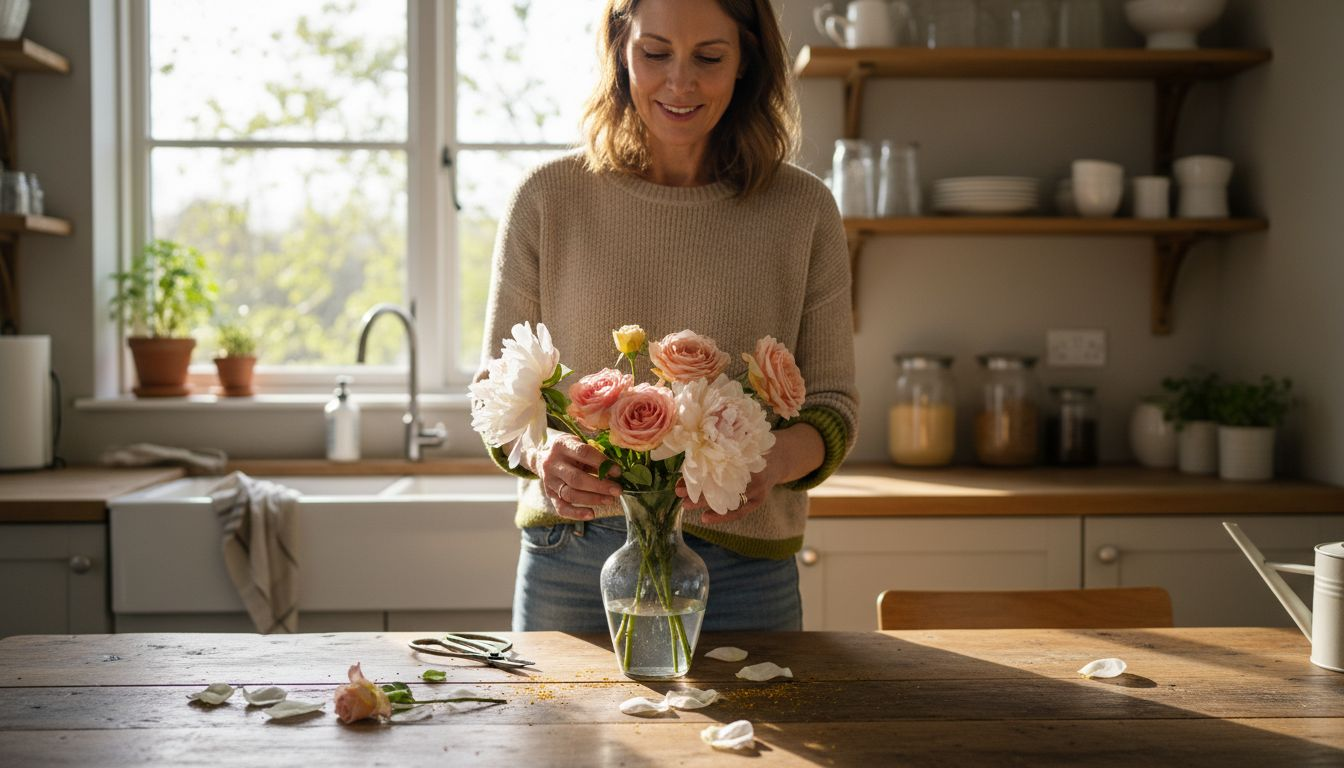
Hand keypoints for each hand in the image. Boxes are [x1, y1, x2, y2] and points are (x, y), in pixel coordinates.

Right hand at [532, 434, 621, 520]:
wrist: (541, 456)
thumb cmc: (568, 449)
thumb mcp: (579, 444)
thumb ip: (593, 455)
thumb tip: (614, 471)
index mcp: (562, 445)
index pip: (583, 453)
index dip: (602, 463)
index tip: (618, 471)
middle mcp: (552, 463)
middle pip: (576, 478)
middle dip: (600, 486)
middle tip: (617, 490)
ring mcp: (549, 480)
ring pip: (570, 494)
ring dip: (592, 499)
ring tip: (609, 500)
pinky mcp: (549, 494)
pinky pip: (561, 508)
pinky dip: (576, 513)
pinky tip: (591, 514)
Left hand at [680, 423, 824, 524]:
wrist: (783, 455)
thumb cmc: (754, 445)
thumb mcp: (740, 440)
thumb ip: (720, 446)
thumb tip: (689, 455)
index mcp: (748, 452)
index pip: (721, 462)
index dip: (701, 467)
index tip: (683, 470)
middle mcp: (755, 471)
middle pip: (722, 482)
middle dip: (699, 487)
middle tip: (678, 491)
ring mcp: (759, 488)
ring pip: (729, 498)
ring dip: (705, 502)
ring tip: (685, 504)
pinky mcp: (760, 499)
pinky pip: (740, 511)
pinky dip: (722, 517)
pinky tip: (705, 518)